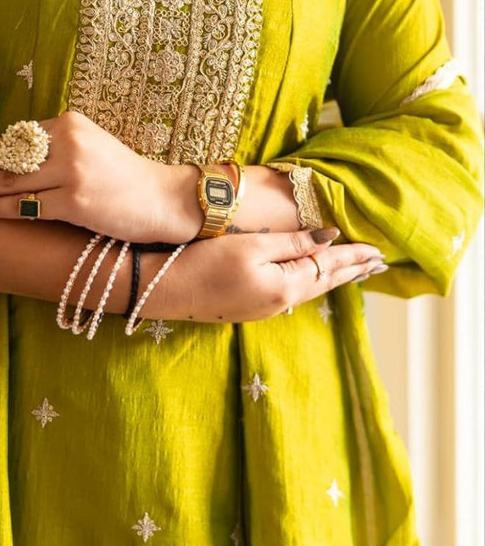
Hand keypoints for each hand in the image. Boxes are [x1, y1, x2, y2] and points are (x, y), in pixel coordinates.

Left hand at [0, 111, 200, 242]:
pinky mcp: (76, 200)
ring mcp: (72, 170)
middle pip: (0, 155)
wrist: (165, 201)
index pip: (8, 138)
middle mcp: (67, 141)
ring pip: (6, 181)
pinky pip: (23, 206)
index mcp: (67, 123)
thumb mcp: (87, 151)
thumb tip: (2, 163)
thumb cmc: (123, 180)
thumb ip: (50, 151)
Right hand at [143, 226, 387, 321]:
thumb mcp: (252, 245)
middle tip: (379, 264)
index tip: (380, 250)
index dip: (355, 257)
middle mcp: (281, 302)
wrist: (166, 290)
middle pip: (325, 282)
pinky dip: (313, 283)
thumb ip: (293, 242)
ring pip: (310, 289)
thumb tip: (330, 237)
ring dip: (334, 278)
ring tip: (354, 271)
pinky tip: (313, 281)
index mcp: (287, 285)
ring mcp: (264, 308)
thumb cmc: (206, 262)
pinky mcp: (249, 308)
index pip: (330, 266)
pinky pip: (293, 293)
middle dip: (352, 271)